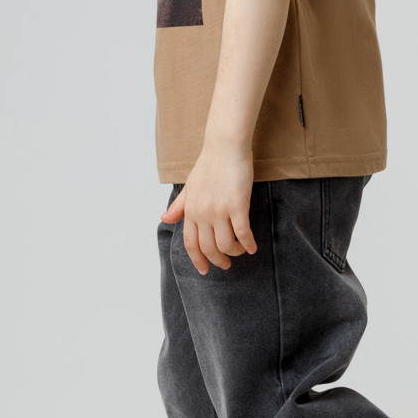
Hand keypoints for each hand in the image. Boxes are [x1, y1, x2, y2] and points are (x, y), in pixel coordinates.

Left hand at [160, 143, 257, 275]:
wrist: (224, 146)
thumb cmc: (209, 164)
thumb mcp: (189, 186)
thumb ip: (179, 205)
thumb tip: (164, 219)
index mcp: (190, 210)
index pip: (191, 244)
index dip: (198, 260)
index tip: (204, 270)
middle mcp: (202, 213)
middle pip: (209, 249)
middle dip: (218, 261)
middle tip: (226, 265)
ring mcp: (220, 210)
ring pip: (226, 245)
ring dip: (235, 253)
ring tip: (241, 251)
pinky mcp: (238, 205)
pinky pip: (243, 233)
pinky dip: (248, 244)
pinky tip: (253, 248)